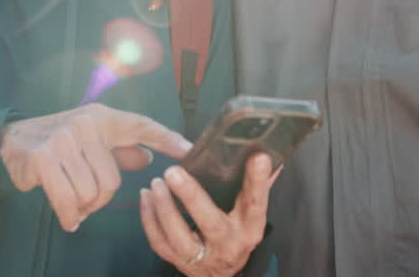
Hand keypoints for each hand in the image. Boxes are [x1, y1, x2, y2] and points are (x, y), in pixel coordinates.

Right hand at [0, 103, 191, 231]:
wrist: (11, 140)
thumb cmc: (57, 142)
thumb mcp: (92, 141)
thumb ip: (120, 150)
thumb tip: (146, 157)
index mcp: (103, 118)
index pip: (142, 126)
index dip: (168, 139)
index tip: (190, 152)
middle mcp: (86, 123)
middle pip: (113, 180)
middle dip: (100, 200)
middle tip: (86, 200)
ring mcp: (65, 139)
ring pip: (91, 193)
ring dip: (82, 207)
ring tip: (72, 201)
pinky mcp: (45, 158)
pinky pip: (68, 200)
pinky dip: (69, 215)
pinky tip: (69, 218)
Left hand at [140, 153, 277, 276]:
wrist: (222, 273)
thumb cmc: (238, 232)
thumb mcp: (251, 213)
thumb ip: (258, 185)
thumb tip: (271, 153)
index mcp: (250, 227)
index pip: (255, 202)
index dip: (257, 180)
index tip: (257, 156)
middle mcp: (228, 244)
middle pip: (210, 222)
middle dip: (191, 197)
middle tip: (173, 171)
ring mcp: (202, 256)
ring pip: (179, 236)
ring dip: (164, 207)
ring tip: (156, 182)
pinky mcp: (179, 262)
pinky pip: (160, 242)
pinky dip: (149, 219)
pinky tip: (146, 196)